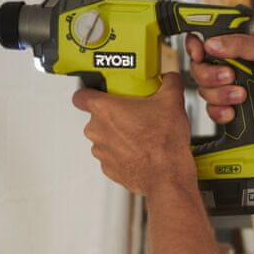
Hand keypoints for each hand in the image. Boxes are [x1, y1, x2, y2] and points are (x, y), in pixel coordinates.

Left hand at [72, 73, 196, 196]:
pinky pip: (112, 155)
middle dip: (114, 114)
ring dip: (118, 134)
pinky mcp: (109, 168)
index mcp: (104, 109)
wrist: (167, 175)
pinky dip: (124, 152)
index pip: (80, 95)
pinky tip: (141, 149)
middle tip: (134, 113)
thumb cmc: (163, 143)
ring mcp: (101, 151)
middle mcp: (97, 130)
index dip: (90, 92)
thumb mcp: (172, 101)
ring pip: (105, 137)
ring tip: (141, 133)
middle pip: (97, 116)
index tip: (100, 91)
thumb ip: (169, 82)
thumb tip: (170, 79)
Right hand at [186, 33, 253, 136]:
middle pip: (198, 67)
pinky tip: (235, 110)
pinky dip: (221, 112)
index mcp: (236, 47)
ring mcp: (226, 87)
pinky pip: (210, 110)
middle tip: (231, 76)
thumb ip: (242, 44)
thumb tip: (214, 43)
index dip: (196, 46)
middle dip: (211, 75)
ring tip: (243, 95)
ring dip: (221, 94)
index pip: (205, 40)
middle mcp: (228, 65)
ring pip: (203, 90)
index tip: (201, 53)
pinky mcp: (228, 106)